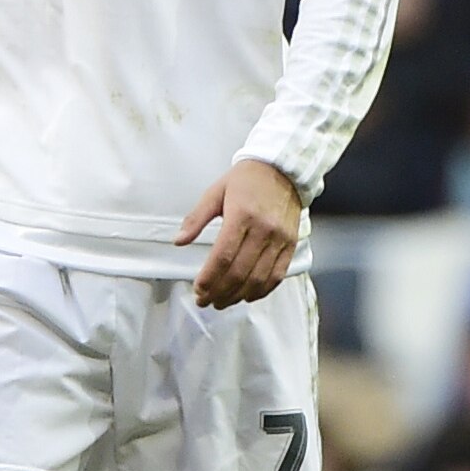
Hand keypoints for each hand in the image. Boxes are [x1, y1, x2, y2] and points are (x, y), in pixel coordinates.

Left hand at [178, 158, 302, 308]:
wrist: (283, 169)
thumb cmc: (247, 179)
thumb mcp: (215, 192)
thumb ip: (196, 218)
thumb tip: (179, 241)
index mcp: (242, 215)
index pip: (224, 256)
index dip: (209, 278)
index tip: (198, 290)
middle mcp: (264, 229)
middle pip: (240, 272)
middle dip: (219, 292)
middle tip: (205, 301)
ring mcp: (280, 239)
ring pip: (258, 278)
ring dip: (238, 296)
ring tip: (222, 302)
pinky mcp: (290, 245)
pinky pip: (277, 275)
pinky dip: (261, 291)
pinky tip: (246, 296)